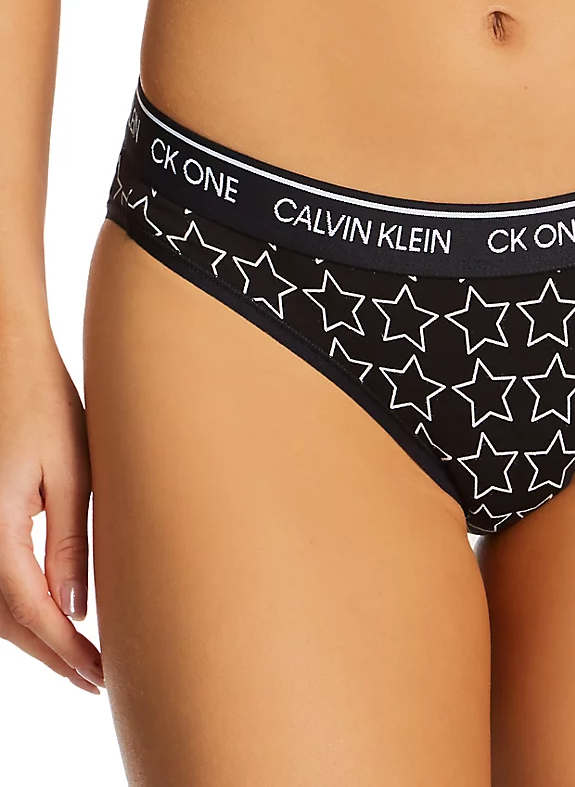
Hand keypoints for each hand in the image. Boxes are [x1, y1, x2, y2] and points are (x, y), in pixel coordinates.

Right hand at [0, 338, 104, 693]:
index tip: (99, 676)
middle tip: (95, 679)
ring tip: (77, 658)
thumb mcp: (70, 473)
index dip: (65, 650)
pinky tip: (47, 617)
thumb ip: (69, 544)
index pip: (33, 610)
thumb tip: (75, 609)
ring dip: (32, 637)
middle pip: (7, 619)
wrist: (8, 361)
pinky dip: (16, 608)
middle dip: (51, 654)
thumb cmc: (43, 405)